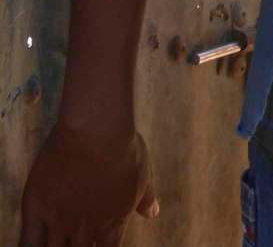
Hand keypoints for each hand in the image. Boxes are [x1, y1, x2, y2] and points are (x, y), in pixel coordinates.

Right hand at [19, 121, 157, 245]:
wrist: (95, 130)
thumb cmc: (123, 149)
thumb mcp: (141, 174)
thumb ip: (145, 199)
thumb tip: (152, 213)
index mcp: (112, 225)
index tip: (99, 243)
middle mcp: (85, 230)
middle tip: (78, 240)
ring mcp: (59, 221)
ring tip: (60, 241)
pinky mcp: (36, 207)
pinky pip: (28, 243)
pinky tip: (36, 243)